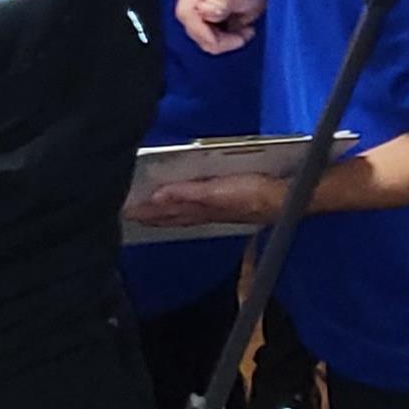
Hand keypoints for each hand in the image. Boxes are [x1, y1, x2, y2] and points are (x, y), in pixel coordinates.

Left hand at [127, 172, 287, 228]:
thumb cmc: (254, 196)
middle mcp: (203, 212)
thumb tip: (158, 195)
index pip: (165, 212)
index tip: (124, 210)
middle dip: (150, 215)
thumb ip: (187, 194)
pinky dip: (182, 209)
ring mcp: (215, 210)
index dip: (145, 211)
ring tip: (148, 213)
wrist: (284, 200)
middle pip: (170, 215)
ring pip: (181, 214)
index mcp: (198, 209)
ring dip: (164, 214)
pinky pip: (195, 210)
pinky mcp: (226, 205)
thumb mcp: (217, 192)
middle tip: (128, 213)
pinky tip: (185, 206)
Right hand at [174, 0, 271, 54]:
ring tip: (247, 32)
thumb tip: (204, 10)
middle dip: (217, 39)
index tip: (218, 40)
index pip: (186, 11)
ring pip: (202, 39)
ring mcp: (197, 10)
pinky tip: (244, 32)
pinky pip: (210, 42)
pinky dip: (227, 42)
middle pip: (192, 29)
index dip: (199, 29)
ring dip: (225, 42)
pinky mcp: (206, 23)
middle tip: (241, 38)